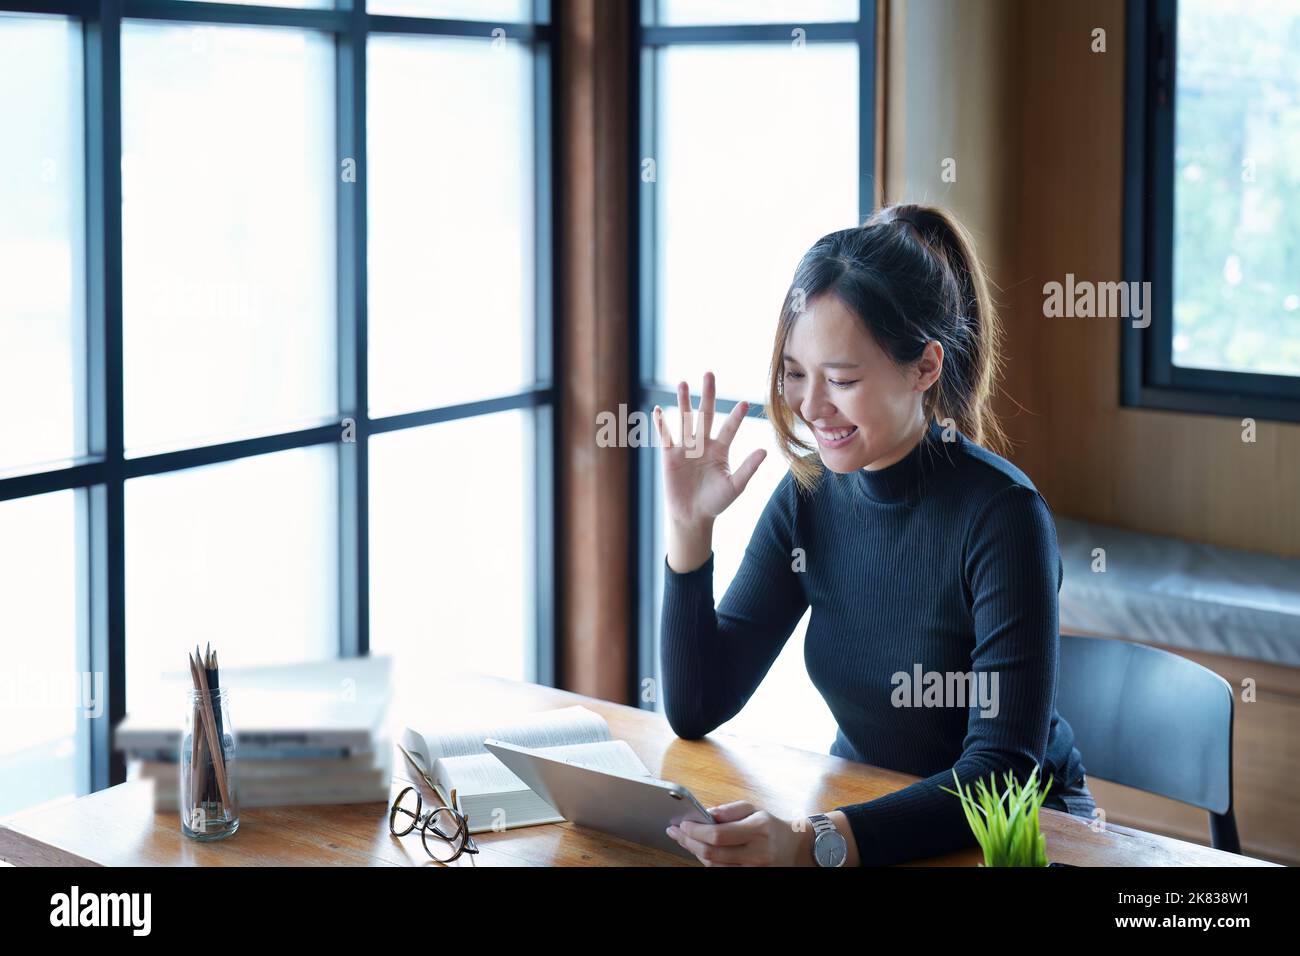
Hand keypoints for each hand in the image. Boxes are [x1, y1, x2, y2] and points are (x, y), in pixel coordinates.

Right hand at [653, 372, 766, 528]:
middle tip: (709, 374)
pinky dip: (662, 424)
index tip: (744, 403)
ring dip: (684, 402)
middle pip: (705, 414)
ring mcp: (686, 448)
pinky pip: (666, 436)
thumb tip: (765, 451)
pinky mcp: (670, 455)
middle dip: (708, 395)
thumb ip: (748, 468)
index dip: (736, 417)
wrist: (692, 516)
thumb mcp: (735, 486)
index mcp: (721, 449)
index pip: (730, 428)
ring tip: (683, 383)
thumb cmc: (716, 502)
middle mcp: (703, 444)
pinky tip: (658, 410)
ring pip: (685, 419)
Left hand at [666, 800, 812, 866]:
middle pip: (712, 853)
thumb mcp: (754, 809)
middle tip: (676, 832)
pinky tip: (700, 850)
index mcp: (758, 829)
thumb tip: (706, 813)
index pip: (718, 834)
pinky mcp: (750, 877)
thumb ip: (730, 810)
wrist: (795, 849)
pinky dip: (707, 861)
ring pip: (714, 865)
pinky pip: (721, 872)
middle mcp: (757, 853)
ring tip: (685, 840)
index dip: (696, 831)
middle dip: (689, 842)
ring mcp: (754, 869)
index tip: (682, 824)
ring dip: (695, 852)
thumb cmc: (771, 826)